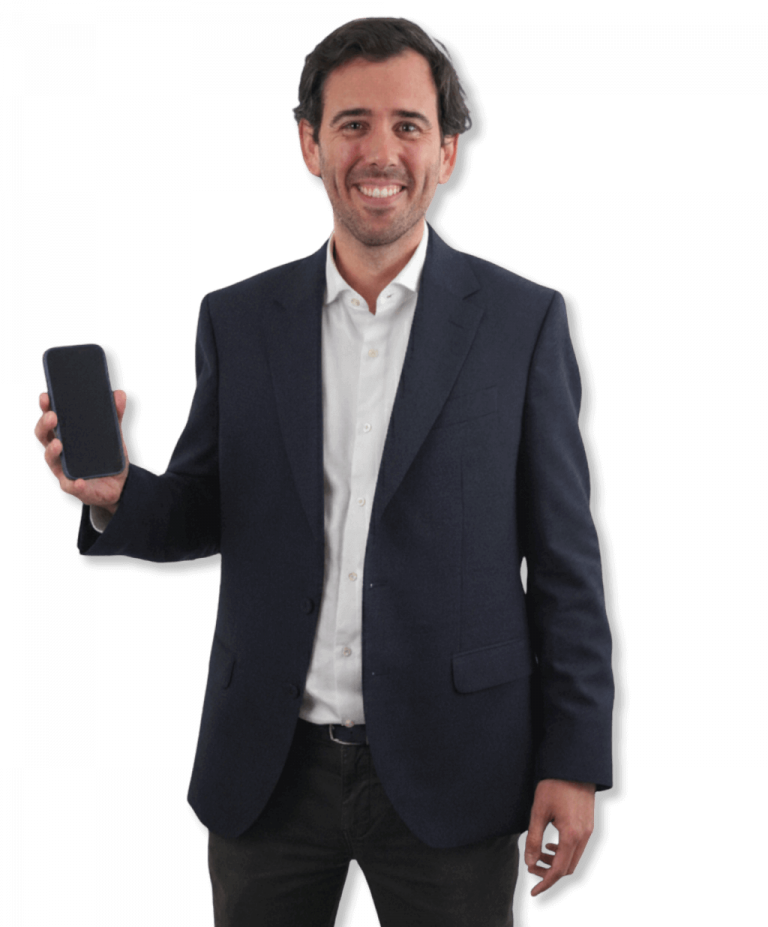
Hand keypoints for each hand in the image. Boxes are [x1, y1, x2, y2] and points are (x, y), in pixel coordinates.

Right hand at [34, 389, 129, 512]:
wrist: (118, 484)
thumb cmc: (107, 456)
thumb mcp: (113, 435)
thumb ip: (115, 415)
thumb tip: (118, 393)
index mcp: (65, 435)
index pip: (50, 419)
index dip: (46, 407)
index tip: (46, 395)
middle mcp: (59, 451)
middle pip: (44, 436)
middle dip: (44, 425)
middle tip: (53, 416)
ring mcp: (63, 469)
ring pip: (51, 459)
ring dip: (52, 451)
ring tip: (60, 444)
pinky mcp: (74, 487)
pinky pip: (71, 486)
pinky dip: (74, 484)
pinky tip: (79, 481)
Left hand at [523, 778, 595, 898]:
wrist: (574, 766)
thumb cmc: (554, 785)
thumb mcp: (538, 811)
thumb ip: (533, 838)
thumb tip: (528, 861)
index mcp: (571, 836)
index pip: (558, 871)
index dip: (545, 883)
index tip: (534, 892)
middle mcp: (584, 836)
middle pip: (568, 869)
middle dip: (549, 874)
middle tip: (532, 868)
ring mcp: (589, 831)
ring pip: (574, 859)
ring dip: (557, 862)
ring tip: (539, 854)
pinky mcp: (589, 825)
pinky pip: (578, 848)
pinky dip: (564, 852)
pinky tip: (551, 843)